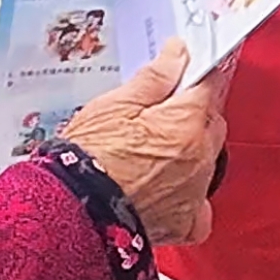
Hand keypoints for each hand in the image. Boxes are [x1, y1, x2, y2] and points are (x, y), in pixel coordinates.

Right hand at [57, 40, 227, 244]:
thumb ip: (154, 78)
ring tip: (151, 155)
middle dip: (193, 115)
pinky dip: (188, 198)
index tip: (185, 75)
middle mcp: (198, 159)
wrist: (68, 213)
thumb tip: (177, 55)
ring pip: (208, 162)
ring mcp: (194, 193)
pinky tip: (165, 190)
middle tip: (159, 116)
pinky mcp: (183, 224)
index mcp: (185, 124)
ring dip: (191, 154)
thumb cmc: (86, 159)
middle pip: (211, 124)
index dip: (195, 78)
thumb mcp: (114, 106)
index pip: (209, 87)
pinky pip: (200, 207)